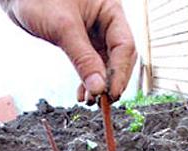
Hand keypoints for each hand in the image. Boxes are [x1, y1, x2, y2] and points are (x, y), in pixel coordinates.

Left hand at [0, 0, 135, 102]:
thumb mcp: (63, 28)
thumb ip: (82, 58)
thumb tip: (98, 88)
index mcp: (111, 9)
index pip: (124, 46)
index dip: (120, 72)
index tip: (110, 94)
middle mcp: (106, 21)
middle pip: (119, 57)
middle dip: (111, 81)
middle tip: (103, 103)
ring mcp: (94, 32)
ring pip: (105, 64)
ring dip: (99, 84)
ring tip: (89, 102)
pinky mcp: (80, 41)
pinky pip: (90, 64)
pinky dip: (87, 80)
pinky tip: (81, 94)